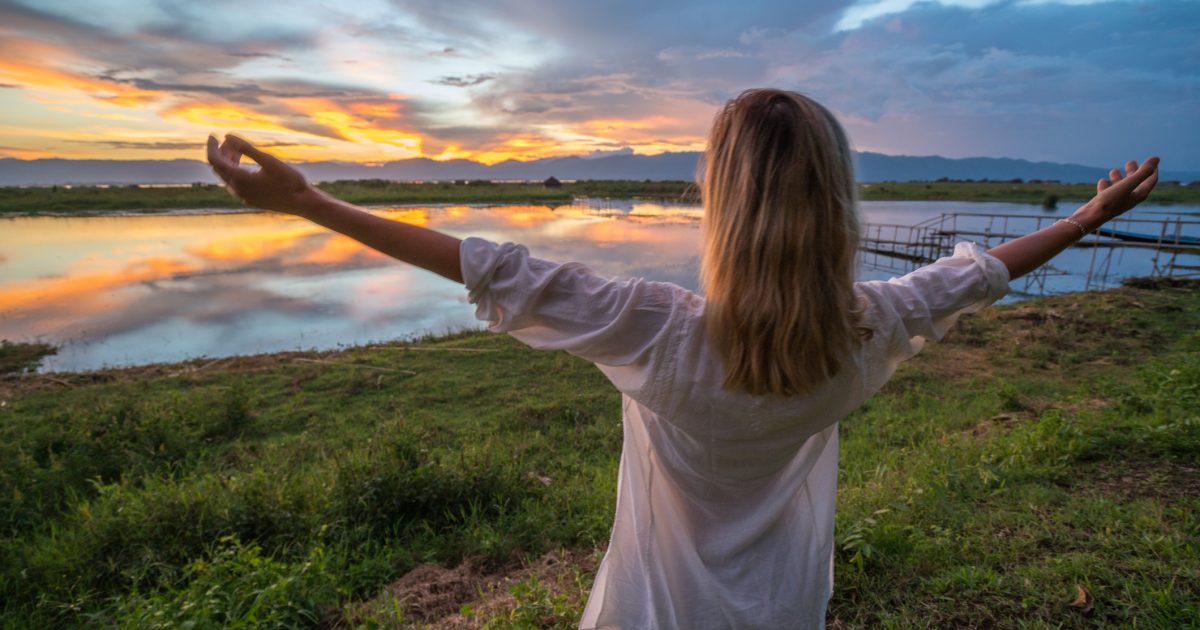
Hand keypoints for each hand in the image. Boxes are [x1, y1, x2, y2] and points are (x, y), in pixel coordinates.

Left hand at [206, 134, 324, 215]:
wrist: (303, 203)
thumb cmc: (289, 181)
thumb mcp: (268, 160)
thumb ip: (246, 148)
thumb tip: (227, 136)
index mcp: (240, 179)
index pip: (215, 160)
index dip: (211, 147)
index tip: (213, 135)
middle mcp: (238, 190)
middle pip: (219, 168)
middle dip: (221, 153)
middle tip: (228, 141)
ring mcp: (244, 197)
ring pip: (227, 177)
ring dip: (229, 163)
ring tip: (237, 151)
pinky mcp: (251, 200)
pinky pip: (236, 185)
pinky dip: (236, 172)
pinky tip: (247, 167)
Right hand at [1075, 157, 1159, 225]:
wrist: (1091, 216)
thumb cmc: (1111, 201)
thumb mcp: (1128, 184)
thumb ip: (1143, 172)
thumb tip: (1156, 158)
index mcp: (1139, 195)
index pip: (1150, 181)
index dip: (1152, 170)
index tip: (1152, 160)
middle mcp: (1130, 199)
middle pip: (1135, 184)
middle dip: (1134, 172)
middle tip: (1130, 162)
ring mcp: (1117, 202)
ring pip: (1120, 188)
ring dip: (1119, 178)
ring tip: (1113, 170)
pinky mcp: (1105, 204)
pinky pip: (1107, 193)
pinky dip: (1106, 185)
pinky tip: (1102, 181)